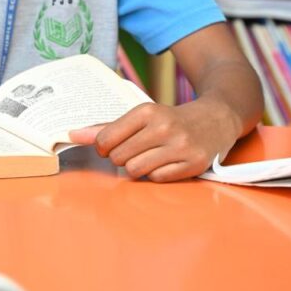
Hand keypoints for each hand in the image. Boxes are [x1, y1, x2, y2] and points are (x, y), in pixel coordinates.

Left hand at [69, 99, 238, 182]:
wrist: (216, 118)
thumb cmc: (170, 118)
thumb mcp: (142, 115)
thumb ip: (108, 127)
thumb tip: (73, 135)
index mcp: (148, 111)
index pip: (107, 138)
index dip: (102, 146)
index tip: (108, 145)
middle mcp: (164, 128)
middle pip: (120, 157)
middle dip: (120, 157)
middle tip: (132, 150)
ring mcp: (180, 147)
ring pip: (137, 171)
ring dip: (136, 168)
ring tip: (147, 157)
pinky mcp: (193, 165)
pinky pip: (158, 179)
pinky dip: (156, 174)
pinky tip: (164, 162)